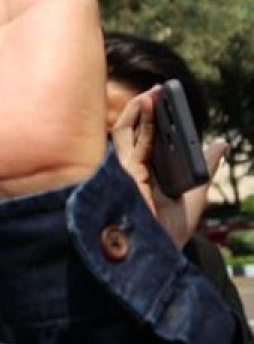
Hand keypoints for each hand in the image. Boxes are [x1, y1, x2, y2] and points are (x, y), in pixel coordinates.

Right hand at [111, 89, 227, 248]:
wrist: (162, 254)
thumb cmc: (170, 230)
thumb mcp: (197, 192)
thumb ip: (205, 167)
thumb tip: (221, 143)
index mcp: (143, 174)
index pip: (143, 138)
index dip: (151, 117)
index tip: (165, 97)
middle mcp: (129, 171)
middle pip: (130, 132)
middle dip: (143, 109)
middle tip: (159, 89)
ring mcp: (123, 173)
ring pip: (123, 133)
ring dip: (136, 109)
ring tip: (153, 92)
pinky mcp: (122, 175)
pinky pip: (128, 142)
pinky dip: (136, 121)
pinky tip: (146, 106)